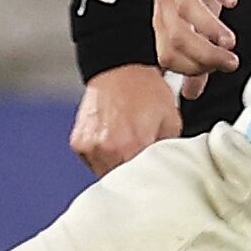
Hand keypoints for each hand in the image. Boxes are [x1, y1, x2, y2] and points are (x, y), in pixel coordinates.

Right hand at [69, 64, 183, 176]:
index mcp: (132, 147)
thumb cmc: (146, 90)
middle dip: (134, 178)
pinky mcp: (78, 144)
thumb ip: (168, 152)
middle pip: (122, 183)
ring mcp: (89, 147)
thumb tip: (170, 171)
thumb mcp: (172, 122)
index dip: (152, 182)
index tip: (157, 178)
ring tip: (128, 150)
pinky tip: (114, 143)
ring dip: (117, 169)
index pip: (143, 183)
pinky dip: (104, 158)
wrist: (119, 67)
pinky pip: (93, 162)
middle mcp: (106, 150)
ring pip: (105, 176)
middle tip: (144, 165)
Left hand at [154, 0, 241, 82]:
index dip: (191, 69)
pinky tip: (234, 1)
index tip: (217, 70)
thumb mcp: (193, 20)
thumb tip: (190, 95)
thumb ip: (192, 57)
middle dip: (203, 55)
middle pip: (176, 35)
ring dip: (209, 27)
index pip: (167, 56)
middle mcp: (166, 1)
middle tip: (231, 64)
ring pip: (187, 7)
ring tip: (231, 41)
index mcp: (163, 21)